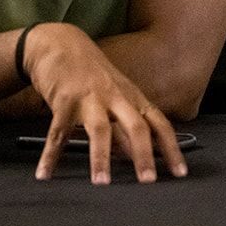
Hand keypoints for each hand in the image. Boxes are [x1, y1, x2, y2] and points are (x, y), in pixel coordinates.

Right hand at [21, 23, 187, 184]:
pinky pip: (58, 132)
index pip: (160, 124)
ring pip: (100, 130)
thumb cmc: (93, 73)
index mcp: (133, 98)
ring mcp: (90, 98)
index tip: (180, 173)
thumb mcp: (116, 95)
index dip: (172, 148)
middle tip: (148, 181)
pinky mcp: (64, 100)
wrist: (61, 43)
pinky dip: (51, 155)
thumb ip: (126, 124)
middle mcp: (116, 97)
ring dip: (101, 157)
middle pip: (136, 127)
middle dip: (143, 155)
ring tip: (101, 182)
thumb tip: (137, 156)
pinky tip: (45, 174)